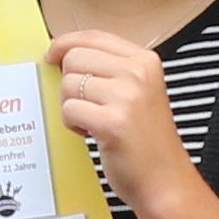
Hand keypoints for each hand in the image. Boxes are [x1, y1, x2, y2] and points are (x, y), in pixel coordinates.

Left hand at [44, 32, 206, 218]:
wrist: (166, 181)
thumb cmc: (147, 140)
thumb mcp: (140, 91)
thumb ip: (110, 69)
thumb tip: (63, 54)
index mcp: (146, 61)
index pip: (94, 36)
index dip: (67, 43)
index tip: (53, 55)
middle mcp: (138, 73)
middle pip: (75, 58)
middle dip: (70, 83)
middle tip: (87, 105)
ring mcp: (126, 97)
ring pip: (68, 85)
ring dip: (72, 107)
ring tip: (94, 122)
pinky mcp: (112, 122)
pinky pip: (69, 110)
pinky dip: (73, 124)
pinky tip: (92, 134)